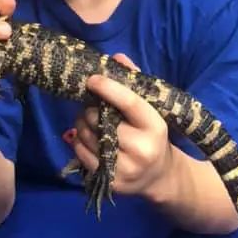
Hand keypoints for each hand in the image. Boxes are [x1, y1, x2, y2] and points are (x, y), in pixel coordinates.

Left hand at [69, 53, 173, 201]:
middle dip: (90, 109)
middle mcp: (141, 149)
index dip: (108, 88)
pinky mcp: (110, 180)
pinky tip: (87, 138)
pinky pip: (82, 153)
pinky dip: (79, 141)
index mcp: (155, 127)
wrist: (159, 176)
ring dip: (81, 124)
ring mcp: (125, 168)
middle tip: (90, 106)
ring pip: (87, 136)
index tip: (92, 79)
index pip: (129, 103)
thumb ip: (134, 83)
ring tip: (87, 121)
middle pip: (101, 120)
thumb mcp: (150, 110)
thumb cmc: (152, 136)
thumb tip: (116, 57)